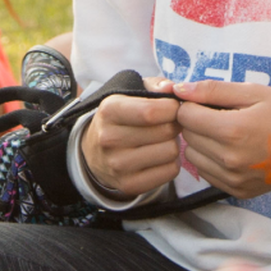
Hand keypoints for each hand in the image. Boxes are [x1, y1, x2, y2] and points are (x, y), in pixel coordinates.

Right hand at [79, 83, 181, 198]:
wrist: (95, 152)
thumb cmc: (122, 117)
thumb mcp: (131, 92)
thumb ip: (156, 85)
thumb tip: (173, 89)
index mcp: (109, 110)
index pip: (151, 111)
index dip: (173, 107)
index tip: (174, 107)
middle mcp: (109, 139)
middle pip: (166, 131)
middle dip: (175, 124)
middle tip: (168, 124)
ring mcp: (118, 165)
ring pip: (171, 151)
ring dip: (174, 144)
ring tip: (162, 140)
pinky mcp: (129, 185)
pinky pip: (170, 171)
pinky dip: (171, 163)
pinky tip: (160, 156)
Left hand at [173, 82, 270, 197]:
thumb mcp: (254, 92)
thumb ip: (213, 90)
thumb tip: (178, 89)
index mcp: (233, 130)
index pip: (186, 115)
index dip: (192, 103)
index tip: (207, 100)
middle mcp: (229, 160)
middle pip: (187, 136)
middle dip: (196, 121)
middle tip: (221, 114)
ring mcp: (233, 179)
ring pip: (192, 157)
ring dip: (201, 142)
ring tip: (226, 132)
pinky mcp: (237, 191)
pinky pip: (207, 174)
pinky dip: (211, 160)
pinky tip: (232, 149)